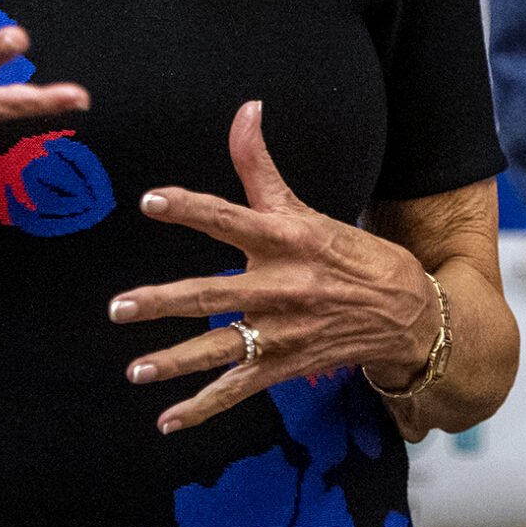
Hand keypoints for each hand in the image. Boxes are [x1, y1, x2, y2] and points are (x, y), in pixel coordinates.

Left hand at [108, 101, 439, 432]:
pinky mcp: (285, 365)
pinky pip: (237, 389)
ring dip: (177, 361)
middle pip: (213, 294)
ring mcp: (283, 331)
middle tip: (119, 306)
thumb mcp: (303, 208)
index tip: (151, 200)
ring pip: (221, 347)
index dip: (191, 207)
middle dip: (164, 302)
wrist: (406, 312)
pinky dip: (203, 407)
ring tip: (136, 369)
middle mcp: (282, 286)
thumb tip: (247, 107)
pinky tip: (167, 419)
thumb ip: (259, 164)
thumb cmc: (346, 253)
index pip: (230, 218)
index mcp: (285, 240)